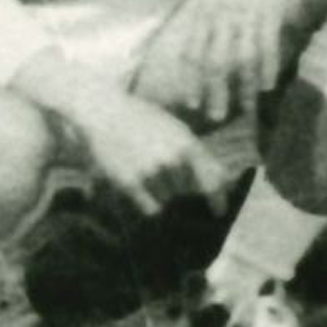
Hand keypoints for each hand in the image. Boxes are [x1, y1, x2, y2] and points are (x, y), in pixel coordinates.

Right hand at [72, 89, 225, 214]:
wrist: (106, 113)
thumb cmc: (146, 121)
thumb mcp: (176, 130)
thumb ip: (196, 154)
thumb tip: (220, 179)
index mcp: (188, 144)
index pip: (211, 181)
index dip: (217, 200)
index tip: (218, 213)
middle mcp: (172, 160)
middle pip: (187, 192)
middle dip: (181, 188)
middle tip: (164, 173)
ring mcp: (150, 172)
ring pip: (168, 200)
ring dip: (162, 193)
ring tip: (148, 170)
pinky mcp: (129, 183)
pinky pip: (151, 208)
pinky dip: (148, 202)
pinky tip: (140, 183)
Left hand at [144, 0, 303, 122]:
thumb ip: (199, 15)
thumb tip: (189, 44)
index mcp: (204, 11)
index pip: (193, 53)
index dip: (192, 80)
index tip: (191, 103)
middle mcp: (222, 16)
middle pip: (216, 61)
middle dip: (215, 91)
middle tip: (215, 116)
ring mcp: (247, 15)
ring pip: (242, 59)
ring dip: (243, 86)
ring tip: (245, 108)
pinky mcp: (270, 12)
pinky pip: (267, 45)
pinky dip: (267, 67)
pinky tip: (267, 85)